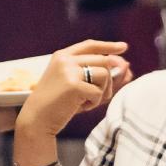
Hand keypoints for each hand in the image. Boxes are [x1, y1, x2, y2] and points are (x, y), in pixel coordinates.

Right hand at [16, 40, 130, 137]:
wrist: (37, 120)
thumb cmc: (58, 105)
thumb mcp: (77, 85)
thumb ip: (98, 75)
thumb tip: (128, 69)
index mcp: (62, 56)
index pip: (90, 45)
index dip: (108, 46)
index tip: (123, 47)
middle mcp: (65, 60)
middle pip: (103, 60)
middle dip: (110, 79)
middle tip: (101, 95)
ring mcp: (69, 70)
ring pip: (105, 74)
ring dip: (103, 91)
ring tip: (88, 101)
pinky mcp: (74, 85)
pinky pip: (99, 92)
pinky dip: (94, 102)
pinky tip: (80, 107)